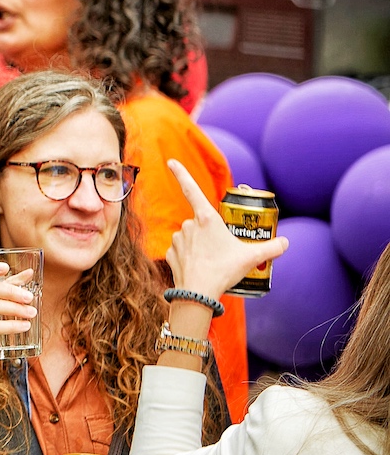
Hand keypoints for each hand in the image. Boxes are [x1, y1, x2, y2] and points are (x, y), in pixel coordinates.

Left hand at [165, 159, 287, 300]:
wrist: (198, 293)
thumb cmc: (223, 271)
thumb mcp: (252, 258)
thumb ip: (271, 248)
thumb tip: (285, 242)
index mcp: (206, 219)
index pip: (191, 189)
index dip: (181, 173)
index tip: (171, 161)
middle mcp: (188, 224)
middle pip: (202, 224)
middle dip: (212, 235)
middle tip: (223, 252)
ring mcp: (177, 239)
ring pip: (192, 237)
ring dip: (201, 246)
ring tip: (213, 262)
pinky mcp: (171, 253)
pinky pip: (183, 251)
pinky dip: (191, 257)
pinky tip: (200, 268)